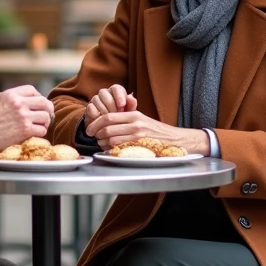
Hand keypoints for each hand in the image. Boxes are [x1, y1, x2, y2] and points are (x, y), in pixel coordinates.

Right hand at [0, 85, 53, 152]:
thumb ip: (7, 96)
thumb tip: (16, 97)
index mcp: (11, 95)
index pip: (32, 90)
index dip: (37, 96)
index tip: (37, 104)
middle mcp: (19, 104)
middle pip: (44, 102)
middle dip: (48, 108)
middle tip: (47, 114)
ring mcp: (24, 118)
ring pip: (46, 117)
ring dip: (45, 122)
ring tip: (41, 125)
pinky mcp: (25, 131)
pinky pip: (42, 130)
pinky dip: (41, 133)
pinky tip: (35, 134)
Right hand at [84, 85, 137, 127]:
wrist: (109, 128)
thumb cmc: (121, 118)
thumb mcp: (128, 113)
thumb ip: (131, 105)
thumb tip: (131, 97)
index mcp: (116, 91)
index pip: (116, 88)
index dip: (119, 96)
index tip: (122, 106)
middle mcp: (105, 92)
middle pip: (105, 93)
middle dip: (111, 105)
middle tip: (116, 115)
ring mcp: (96, 99)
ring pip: (97, 100)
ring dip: (104, 111)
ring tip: (110, 121)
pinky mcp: (89, 106)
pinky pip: (91, 108)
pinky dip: (96, 116)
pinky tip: (101, 123)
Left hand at [85, 110, 206, 154]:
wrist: (176, 139)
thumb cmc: (156, 130)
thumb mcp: (142, 119)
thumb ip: (126, 117)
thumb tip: (107, 117)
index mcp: (134, 115)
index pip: (108, 117)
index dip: (95, 123)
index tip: (89, 129)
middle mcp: (135, 124)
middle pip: (107, 129)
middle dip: (97, 135)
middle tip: (95, 138)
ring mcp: (138, 136)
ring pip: (111, 140)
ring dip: (103, 144)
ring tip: (103, 144)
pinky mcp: (141, 146)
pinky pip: (120, 149)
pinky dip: (112, 150)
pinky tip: (111, 150)